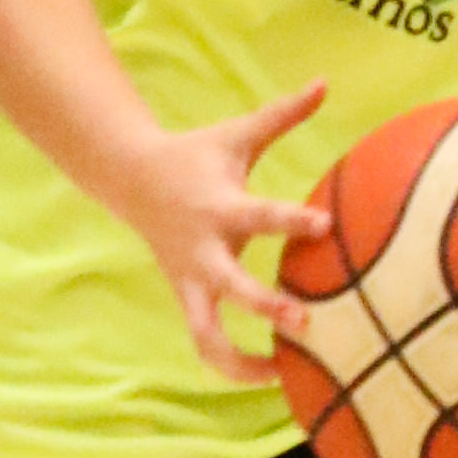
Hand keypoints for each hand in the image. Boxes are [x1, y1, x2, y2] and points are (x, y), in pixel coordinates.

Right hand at [103, 79, 332, 383]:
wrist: (131, 179)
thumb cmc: (196, 156)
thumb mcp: (237, 135)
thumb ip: (282, 114)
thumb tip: (324, 82)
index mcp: (220, 208)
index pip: (260, 215)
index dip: (292, 220)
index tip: (326, 224)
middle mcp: (203, 252)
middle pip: (230, 288)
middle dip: (265, 306)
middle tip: (306, 322)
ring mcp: (190, 281)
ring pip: (205, 335)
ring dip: (239, 360)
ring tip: (284, 374)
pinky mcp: (186, 299)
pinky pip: (206, 342)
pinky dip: (231, 365)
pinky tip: (272, 375)